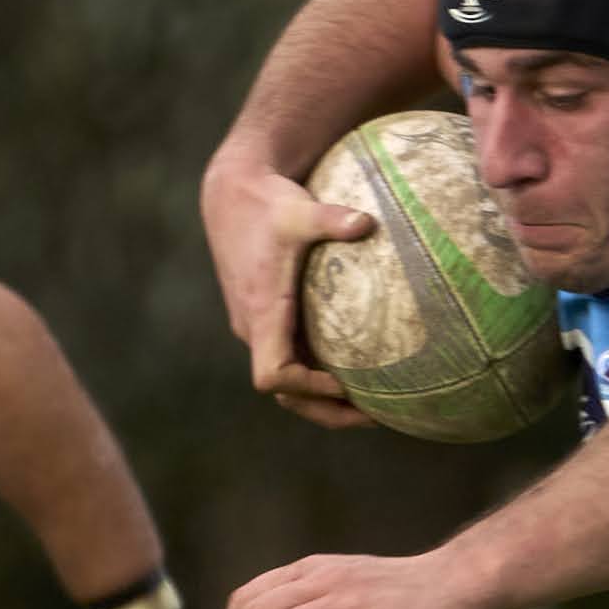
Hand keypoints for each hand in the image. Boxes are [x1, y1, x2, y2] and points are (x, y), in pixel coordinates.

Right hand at [198, 134, 377, 430]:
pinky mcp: (265, 317)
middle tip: (376, 416)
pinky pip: (289, 360)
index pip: (273, 375)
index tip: (345, 385)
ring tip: (372, 405)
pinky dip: (317, 374)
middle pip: (284, 393)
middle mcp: (253, 327)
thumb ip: (332, 219)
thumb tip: (366, 222)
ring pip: (286, 381)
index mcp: (260, 313)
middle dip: (326, 410)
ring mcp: (257, 326)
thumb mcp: (299, 210)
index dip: (307, 388)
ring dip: (323, 399)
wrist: (232, 193)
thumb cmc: (266, 203)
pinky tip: (357, 372)